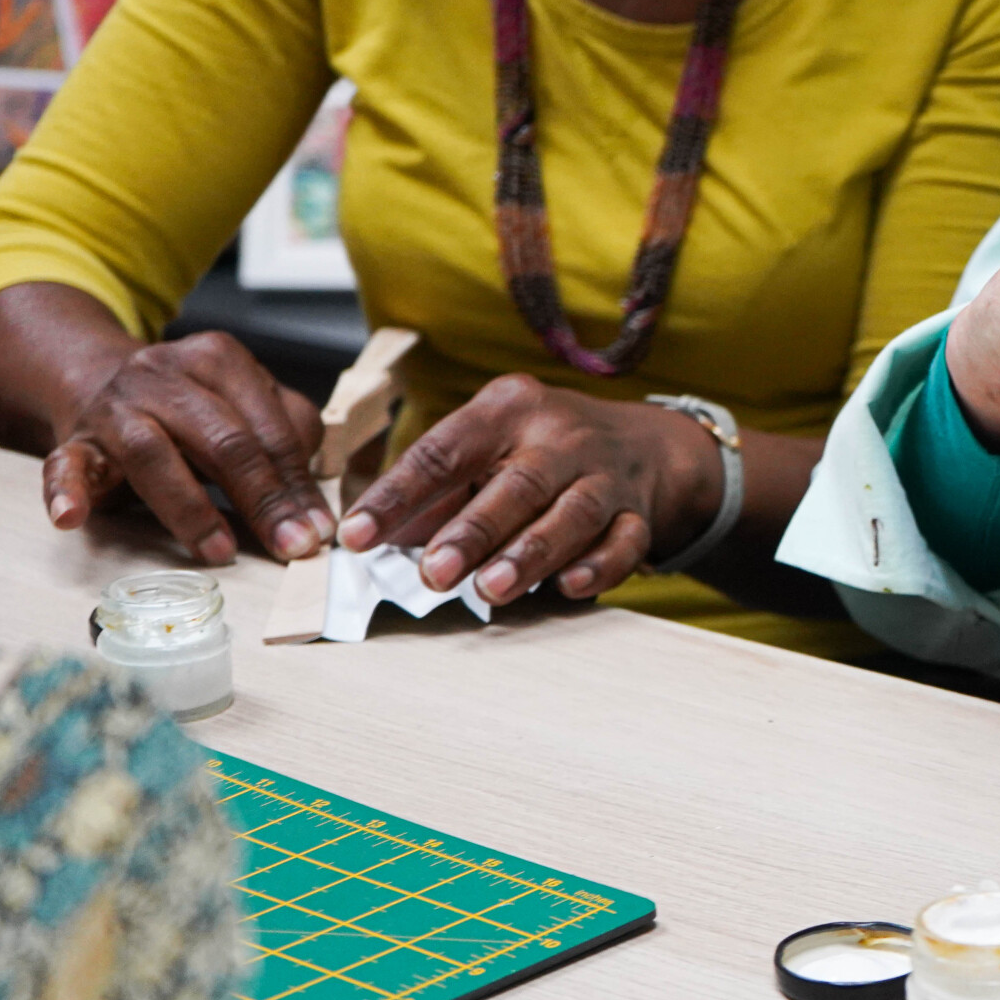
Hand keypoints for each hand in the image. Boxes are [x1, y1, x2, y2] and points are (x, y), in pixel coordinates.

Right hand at [43, 331, 331, 563]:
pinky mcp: (74, 440)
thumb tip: (312, 500)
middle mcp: (164, 375)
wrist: (98, 376)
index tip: (318, 529)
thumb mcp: (244, 401)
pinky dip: (66, 491)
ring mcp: (114, 407)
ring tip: (219, 550)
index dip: (298, 483)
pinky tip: (71, 518)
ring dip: (190, 508)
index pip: (270, 428)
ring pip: (151, 453)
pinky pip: (65, 465)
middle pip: (223, 440)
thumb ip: (286, 433)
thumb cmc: (189, 406)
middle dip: (262, 498)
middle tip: (289, 544)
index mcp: (218, 360)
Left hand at [336, 376, 719, 602]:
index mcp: (507, 411)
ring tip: (492, 589)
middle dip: (474, 530)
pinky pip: (626, 541)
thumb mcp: (486, 447)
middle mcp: (560, 437)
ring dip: (532, 552)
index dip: (396, 495)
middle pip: (519, 482)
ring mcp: (604, 475)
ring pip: (574, 512)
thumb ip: (435, 493)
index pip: (443, 451)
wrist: (643, 444)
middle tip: (435, 572)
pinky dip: (599, 564)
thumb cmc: (540, 450)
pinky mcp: (637, 513)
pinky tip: (568, 585)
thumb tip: (373, 542)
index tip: (356, 536)